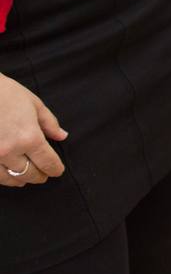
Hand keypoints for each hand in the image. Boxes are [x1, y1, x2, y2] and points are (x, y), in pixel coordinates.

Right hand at [0, 73, 66, 187]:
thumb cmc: (6, 93)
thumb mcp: (34, 104)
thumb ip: (49, 123)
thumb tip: (62, 136)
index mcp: (29, 137)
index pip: (47, 161)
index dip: (55, 169)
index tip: (58, 171)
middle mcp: (11, 150)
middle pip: (29, 173)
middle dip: (39, 176)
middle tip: (43, 176)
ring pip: (10, 178)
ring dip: (21, 180)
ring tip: (26, 179)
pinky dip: (3, 178)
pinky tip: (7, 175)